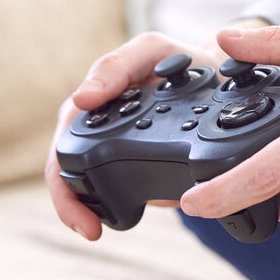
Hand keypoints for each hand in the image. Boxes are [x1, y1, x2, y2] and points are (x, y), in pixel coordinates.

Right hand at [45, 32, 227, 239]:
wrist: (218, 77)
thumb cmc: (180, 61)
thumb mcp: (150, 51)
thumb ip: (117, 66)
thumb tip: (81, 99)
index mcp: (96, 104)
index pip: (64, 143)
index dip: (62, 178)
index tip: (76, 205)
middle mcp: (102, 129)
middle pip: (70, 173)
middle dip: (72, 205)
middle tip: (89, 228)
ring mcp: (121, 150)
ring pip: (91, 187)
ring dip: (90, 211)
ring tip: (98, 229)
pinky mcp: (143, 164)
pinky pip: (121, 192)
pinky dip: (116, 209)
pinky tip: (122, 220)